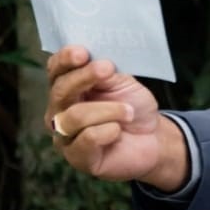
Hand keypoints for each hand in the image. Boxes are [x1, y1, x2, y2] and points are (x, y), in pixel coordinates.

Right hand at [45, 46, 187, 189]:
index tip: (82, 52)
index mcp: (68, 88)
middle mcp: (59, 112)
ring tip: (128, 111)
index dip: (64, 60)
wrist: (153, 138)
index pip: (55, 70)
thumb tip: (95, 60)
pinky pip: (87, 139)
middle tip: (107, 69)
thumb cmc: (133, 106)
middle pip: (59, 91)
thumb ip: (105, 72)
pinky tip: (118, 130)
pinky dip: (108, 130)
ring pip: (74, 116)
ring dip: (107, 110)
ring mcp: (64, 136)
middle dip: (84, 77)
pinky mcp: (77, 157)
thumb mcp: (123, 83)